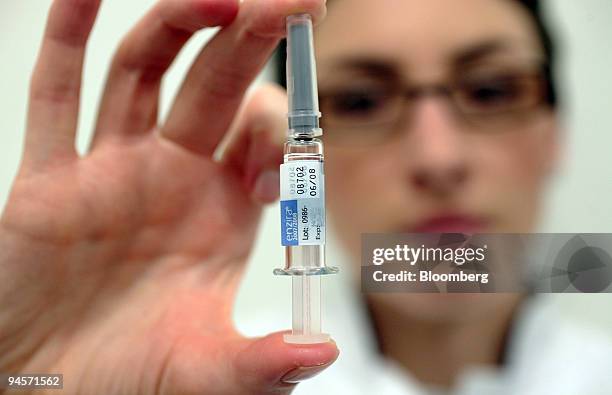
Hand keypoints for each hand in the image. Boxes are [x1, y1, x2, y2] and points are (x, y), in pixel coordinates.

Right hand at [0, 0, 336, 392]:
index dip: (287, 132)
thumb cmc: (131, 379)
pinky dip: (67, 38)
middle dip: (254, 41)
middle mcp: (173, 175)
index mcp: (222, 210)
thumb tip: (323, 350)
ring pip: (145, 72)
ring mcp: (112, 168)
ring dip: (180, 25)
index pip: (265, 138)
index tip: (291, 158)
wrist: (52, 393)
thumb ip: (265, 362)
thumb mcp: (209, 370)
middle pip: (216, 85)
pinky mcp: (51, 178)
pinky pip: (54, 93)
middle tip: (295, 1)